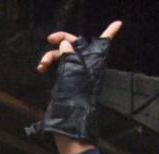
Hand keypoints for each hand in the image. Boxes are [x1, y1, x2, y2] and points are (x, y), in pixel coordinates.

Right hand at [26, 21, 122, 141]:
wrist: (69, 125)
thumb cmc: (75, 102)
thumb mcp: (73, 76)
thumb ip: (70, 57)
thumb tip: (65, 44)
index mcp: (92, 64)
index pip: (103, 44)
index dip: (110, 32)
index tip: (117, 23)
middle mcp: (84, 67)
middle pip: (74, 45)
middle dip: (62, 40)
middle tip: (50, 38)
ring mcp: (73, 74)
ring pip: (62, 55)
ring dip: (50, 56)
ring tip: (41, 65)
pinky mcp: (63, 82)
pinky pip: (56, 66)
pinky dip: (48, 64)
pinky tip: (41, 69)